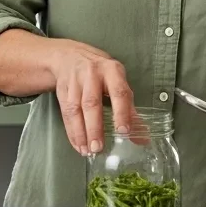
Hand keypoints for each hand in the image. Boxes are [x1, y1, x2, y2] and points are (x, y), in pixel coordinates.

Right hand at [50, 40, 135, 156]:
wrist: (69, 56)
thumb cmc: (100, 73)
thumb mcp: (117, 82)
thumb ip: (129, 109)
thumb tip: (143, 138)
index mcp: (112, 71)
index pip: (119, 92)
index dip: (122, 112)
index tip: (124, 131)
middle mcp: (92, 74)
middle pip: (92, 103)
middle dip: (95, 127)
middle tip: (98, 147)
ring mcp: (74, 82)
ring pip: (75, 110)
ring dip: (81, 133)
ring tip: (88, 150)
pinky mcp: (62, 90)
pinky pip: (66, 114)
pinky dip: (72, 132)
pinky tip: (78, 145)